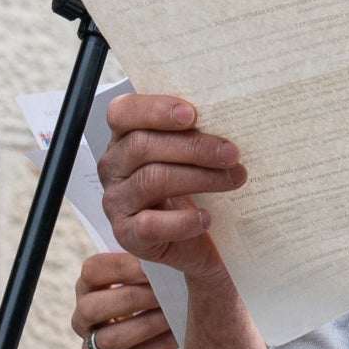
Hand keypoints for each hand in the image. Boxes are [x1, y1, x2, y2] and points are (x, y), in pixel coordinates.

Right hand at [72, 252, 177, 348]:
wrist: (173, 343)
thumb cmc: (164, 298)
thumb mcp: (158, 276)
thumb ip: (157, 260)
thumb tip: (177, 237)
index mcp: (92, 286)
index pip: (92, 270)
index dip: (122, 267)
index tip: (155, 265)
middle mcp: (85, 317)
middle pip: (91, 308)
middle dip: (132, 299)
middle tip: (165, 293)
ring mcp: (94, 348)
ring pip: (108, 339)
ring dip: (145, 325)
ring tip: (172, 316)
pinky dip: (156, 348)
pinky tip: (177, 337)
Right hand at [96, 94, 246, 282]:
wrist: (189, 238)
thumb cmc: (188, 183)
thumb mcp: (188, 153)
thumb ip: (195, 133)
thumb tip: (228, 116)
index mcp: (124, 137)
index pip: (123, 113)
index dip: (154, 110)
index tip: (192, 115)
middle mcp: (114, 167)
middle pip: (143, 146)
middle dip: (194, 147)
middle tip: (231, 153)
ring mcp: (117, 201)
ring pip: (153, 180)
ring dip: (200, 178)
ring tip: (234, 179)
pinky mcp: (126, 233)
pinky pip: (151, 224)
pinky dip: (183, 220)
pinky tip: (205, 218)